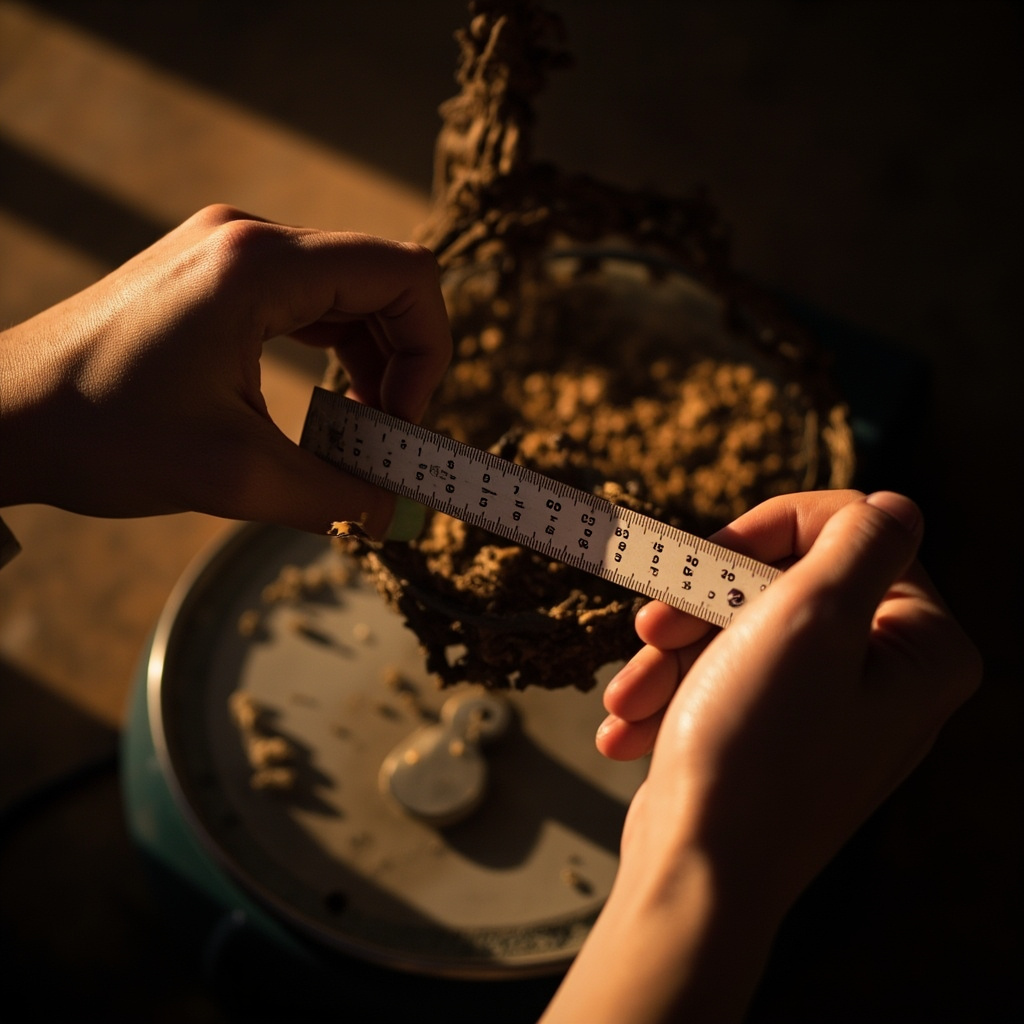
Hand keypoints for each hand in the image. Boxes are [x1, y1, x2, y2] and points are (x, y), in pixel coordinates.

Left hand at [0, 205, 451, 534]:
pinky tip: (320, 404)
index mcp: (260, 267)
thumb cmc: (99, 434)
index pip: (403, 275)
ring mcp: (226, 253)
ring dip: (368, 359)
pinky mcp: (210, 277)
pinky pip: (303, 301)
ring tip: (355, 428)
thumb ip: (332, 496)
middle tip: (384, 436)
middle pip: (379, 280)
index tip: (401, 421)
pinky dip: (330, 351)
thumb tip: (393, 514)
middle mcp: (248, 240)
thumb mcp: (232, 476)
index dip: (429, 350)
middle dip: (402, 361)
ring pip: (345, 290)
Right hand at [603, 490, 980, 908]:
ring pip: (739, 630)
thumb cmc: (756, 749)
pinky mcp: (777, 736)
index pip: (848, 533)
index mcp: (921, 647)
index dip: (766, 531)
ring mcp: (827, 708)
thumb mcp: (811, 621)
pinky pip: (724, 679)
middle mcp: (884, 676)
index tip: (704, 558)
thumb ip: (859, 544)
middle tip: (650, 630)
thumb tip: (895, 507)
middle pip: (783, 583)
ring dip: (674, 656)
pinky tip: (631, 727)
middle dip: (703, 606)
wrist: (699, 872)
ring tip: (629, 700)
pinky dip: (674, 693)